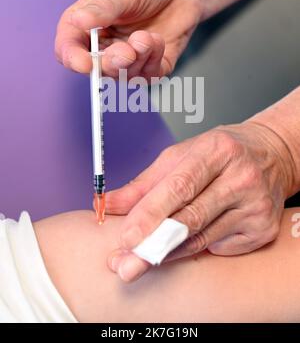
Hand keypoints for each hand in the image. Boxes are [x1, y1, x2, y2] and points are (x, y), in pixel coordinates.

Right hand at [55, 0, 203, 79]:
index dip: (73, 59)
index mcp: (86, 24)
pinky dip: (153, 61)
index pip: (68, 49)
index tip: (85, 64)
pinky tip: (158, 40)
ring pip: (124, 76)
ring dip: (137, 60)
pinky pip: (149, 77)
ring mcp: (128, 57)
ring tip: (148, 37)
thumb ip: (103, 7)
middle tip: (127, 52)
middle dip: (111, 64)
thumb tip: (78, 21)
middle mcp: (104, 45)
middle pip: (96, 70)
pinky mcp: (152, 65)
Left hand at [104, 121, 293, 281]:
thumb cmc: (219, 153)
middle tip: (126, 264)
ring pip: (202, 238)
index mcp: (217, 150)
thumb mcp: (179, 155)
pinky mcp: (264, 228)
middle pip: (191, 218)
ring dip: (169, 252)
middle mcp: (241, 177)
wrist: (268, 155)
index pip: (180, 186)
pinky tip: (187, 239)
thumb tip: (106, 204)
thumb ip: (143, 183)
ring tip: (142, 260)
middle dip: (154, 244)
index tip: (127, 237)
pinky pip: (219, 247)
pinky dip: (196, 247)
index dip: (151, 214)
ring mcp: (256, 205)